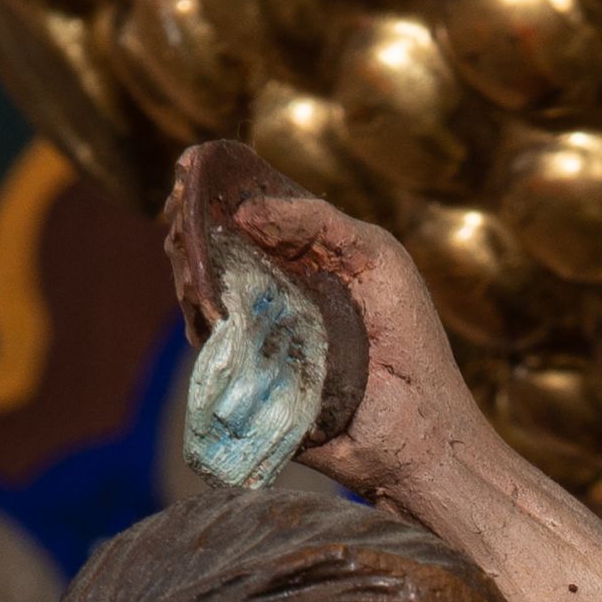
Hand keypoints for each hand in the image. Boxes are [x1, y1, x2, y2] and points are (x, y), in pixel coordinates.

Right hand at [185, 177, 488, 524]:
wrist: (419, 431)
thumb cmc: (410, 339)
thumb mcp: (377, 256)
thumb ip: (319, 221)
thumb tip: (244, 212)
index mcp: (306, 262)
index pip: (250, 218)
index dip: (217, 192)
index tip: (190, 170)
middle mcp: (276, 296)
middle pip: (216, 251)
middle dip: (194, 228)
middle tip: (182, 211)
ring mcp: (259, 339)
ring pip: (202, 295)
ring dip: (192, 271)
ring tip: (192, 252)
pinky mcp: (249, 383)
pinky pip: (212, 346)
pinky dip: (204, 321)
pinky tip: (208, 302)